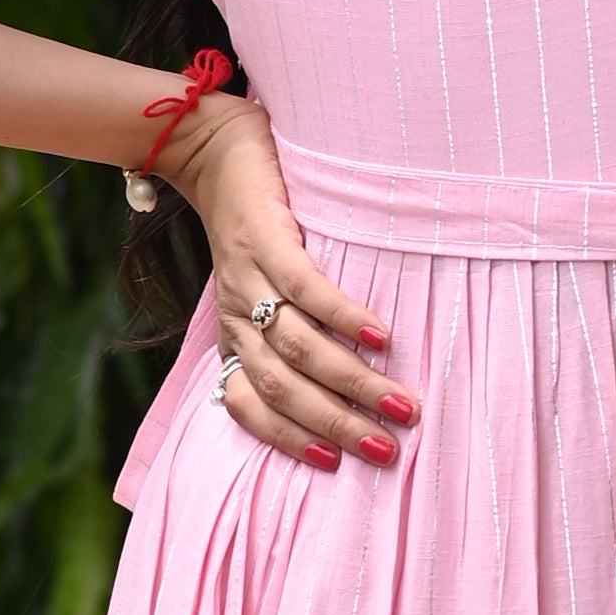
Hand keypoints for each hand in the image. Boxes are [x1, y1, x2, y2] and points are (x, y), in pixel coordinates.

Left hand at [161, 96, 415, 472]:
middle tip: (387, 449)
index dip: (288, 440)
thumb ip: (287, 325)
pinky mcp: (265, 237)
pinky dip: (344, 316)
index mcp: (233, 333)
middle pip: (282, 388)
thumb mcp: (257, 284)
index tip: (336, 466)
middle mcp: (236, 314)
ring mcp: (248, 276)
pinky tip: (381, 336)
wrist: (215, 148)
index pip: (249, 405)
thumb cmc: (252, 221)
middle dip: (336, 424)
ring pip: (296, 348)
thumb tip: (343, 376)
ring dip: (351, 382)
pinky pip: (305, 288)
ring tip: (400, 404)